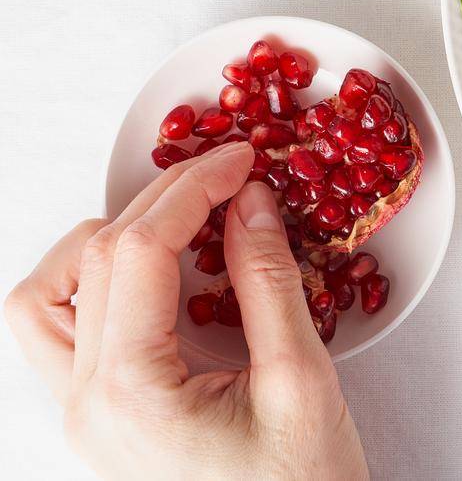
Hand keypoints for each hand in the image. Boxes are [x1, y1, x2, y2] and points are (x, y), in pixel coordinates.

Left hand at [6, 142, 367, 479]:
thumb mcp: (298, 378)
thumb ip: (267, 282)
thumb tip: (250, 201)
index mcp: (128, 393)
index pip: (138, 253)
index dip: (192, 189)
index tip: (242, 158)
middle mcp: (85, 405)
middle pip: (92, 262)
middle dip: (163, 201)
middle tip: (229, 175)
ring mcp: (84, 416)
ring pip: (46, 299)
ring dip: (106, 246)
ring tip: (180, 226)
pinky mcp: (101, 420)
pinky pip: (67, 336)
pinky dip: (102, 289)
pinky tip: (164, 279)